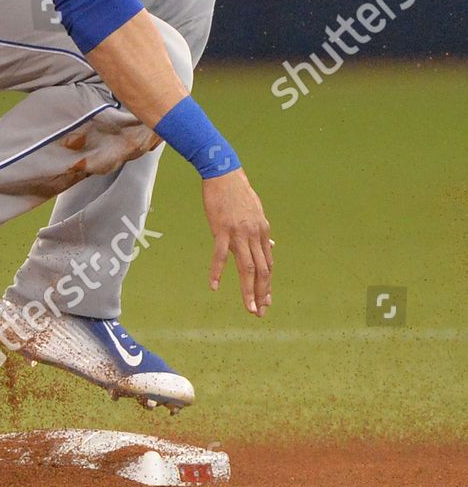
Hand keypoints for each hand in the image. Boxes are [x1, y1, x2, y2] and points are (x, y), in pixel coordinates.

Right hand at [201, 168, 272, 316]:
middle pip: (262, 270)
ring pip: (247, 267)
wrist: (224, 173)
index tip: (266, 301)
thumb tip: (271, 244)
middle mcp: (255, 235)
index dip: (268, 284)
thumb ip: (262, 231)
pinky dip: (217, 272)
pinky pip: (220, 255)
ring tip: (249, 308)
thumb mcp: (256, 211)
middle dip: (262, 294)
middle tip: (260, 312)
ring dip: (248, 290)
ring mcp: (239, 234)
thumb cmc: (237, 192)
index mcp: (263, 232)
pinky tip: (215, 286)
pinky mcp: (222, 230)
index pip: (268, 264)